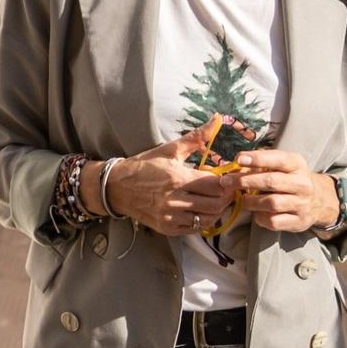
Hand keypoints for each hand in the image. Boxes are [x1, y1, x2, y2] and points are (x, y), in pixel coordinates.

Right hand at [101, 121, 236, 236]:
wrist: (117, 187)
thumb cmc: (144, 166)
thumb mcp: (169, 149)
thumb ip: (196, 137)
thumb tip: (217, 118)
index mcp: (177, 178)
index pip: (215, 185)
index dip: (227, 182)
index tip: (229, 178)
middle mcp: (174, 200)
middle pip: (215, 204)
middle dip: (226, 197)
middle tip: (227, 190)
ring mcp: (170, 217)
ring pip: (208, 219)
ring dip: (217, 210)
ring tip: (216, 200)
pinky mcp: (167, 228)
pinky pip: (194, 229)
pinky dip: (203, 220)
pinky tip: (201, 210)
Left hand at [219, 148, 338, 233]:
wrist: (319, 200)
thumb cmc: (291, 178)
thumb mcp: (283, 165)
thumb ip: (262, 163)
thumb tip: (235, 164)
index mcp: (297, 165)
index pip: (278, 159)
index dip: (258, 159)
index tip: (239, 159)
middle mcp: (302, 184)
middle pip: (271, 182)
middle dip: (245, 181)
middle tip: (226, 181)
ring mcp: (302, 204)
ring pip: (271, 203)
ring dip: (251, 201)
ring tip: (241, 199)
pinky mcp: (299, 221)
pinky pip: (274, 221)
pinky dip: (260, 217)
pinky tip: (256, 213)